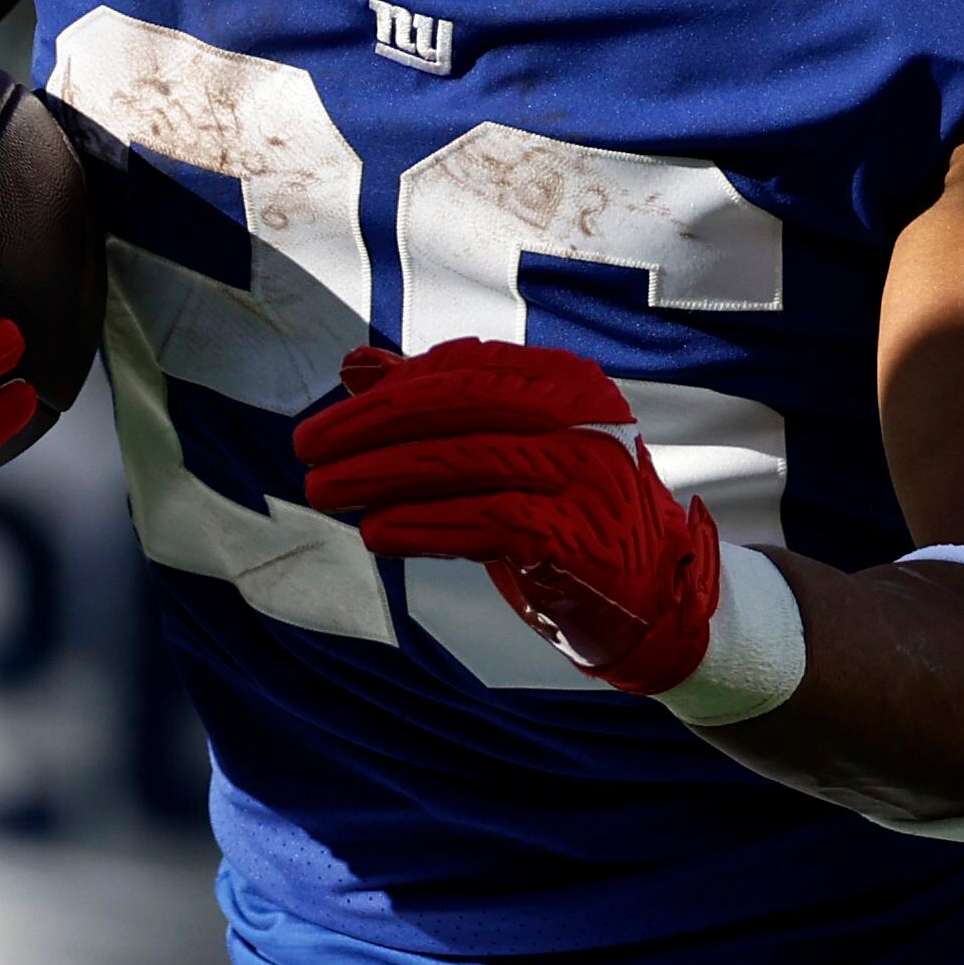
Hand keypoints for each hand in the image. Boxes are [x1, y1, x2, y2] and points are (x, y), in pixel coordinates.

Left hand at [295, 338, 724, 695]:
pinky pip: (487, 521)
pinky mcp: (581, 536)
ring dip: (381, 475)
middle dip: (372, 423)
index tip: (331, 422)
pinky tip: (377, 532)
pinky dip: (423, 524)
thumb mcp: (509, 450)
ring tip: (324, 492)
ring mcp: (588, 474)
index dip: (389, 391)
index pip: (464, 368)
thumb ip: (436, 405)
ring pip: (466, 459)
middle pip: (460, 402)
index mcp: (567, 382)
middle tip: (307, 449)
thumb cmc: (569, 514)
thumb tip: (354, 366)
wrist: (656, 599)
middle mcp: (585, 416)